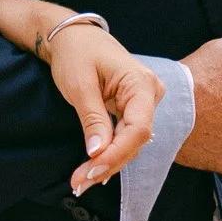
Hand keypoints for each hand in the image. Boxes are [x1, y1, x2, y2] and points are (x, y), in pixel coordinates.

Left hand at [0, 0, 162, 192]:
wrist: (73, 37)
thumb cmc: (76, 52)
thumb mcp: (80, 85)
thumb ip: (93, 119)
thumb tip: (98, 153)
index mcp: (141, 83)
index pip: (138, 128)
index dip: (117, 153)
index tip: (92, 169)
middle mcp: (149, 94)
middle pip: (135, 140)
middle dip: (108, 164)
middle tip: (80, 183)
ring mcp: (143, 103)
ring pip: (130, 143)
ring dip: (107, 163)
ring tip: (81, 182)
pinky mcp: (132, 110)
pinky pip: (124, 137)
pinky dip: (108, 153)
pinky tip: (93, 170)